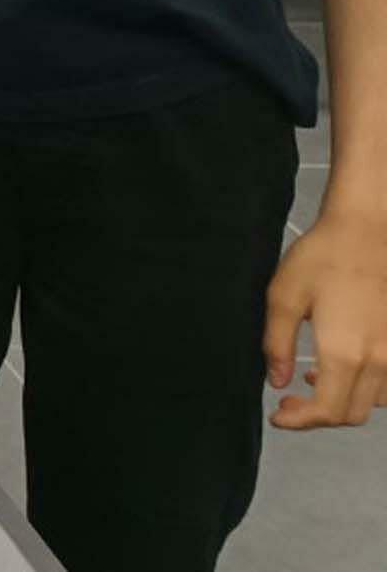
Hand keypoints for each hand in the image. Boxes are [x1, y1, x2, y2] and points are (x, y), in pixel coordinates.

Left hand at [266, 208, 386, 427]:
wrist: (367, 232)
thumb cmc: (323, 257)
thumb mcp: (284, 296)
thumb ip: (277, 345)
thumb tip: (276, 382)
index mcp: (344, 352)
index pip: (326, 411)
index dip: (300, 421)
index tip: (279, 416)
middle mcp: (378, 360)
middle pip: (351, 414)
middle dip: (318, 416)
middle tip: (290, 401)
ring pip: (373, 403)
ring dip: (342, 402)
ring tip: (312, 382)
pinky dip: (366, 388)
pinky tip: (344, 367)